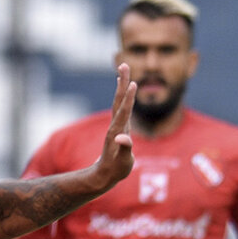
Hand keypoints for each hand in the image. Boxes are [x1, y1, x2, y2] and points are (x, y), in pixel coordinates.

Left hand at [93, 63, 137, 188]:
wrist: (104, 174)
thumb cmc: (116, 170)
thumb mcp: (123, 163)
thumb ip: (124, 150)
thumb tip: (122, 138)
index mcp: (118, 131)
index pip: (125, 111)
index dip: (129, 98)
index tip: (133, 83)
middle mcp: (116, 124)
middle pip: (119, 99)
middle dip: (122, 82)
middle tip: (123, 64)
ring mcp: (117, 124)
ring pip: (119, 100)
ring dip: (121, 84)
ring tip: (123, 68)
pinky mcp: (119, 126)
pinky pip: (120, 106)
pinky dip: (122, 94)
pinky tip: (122, 88)